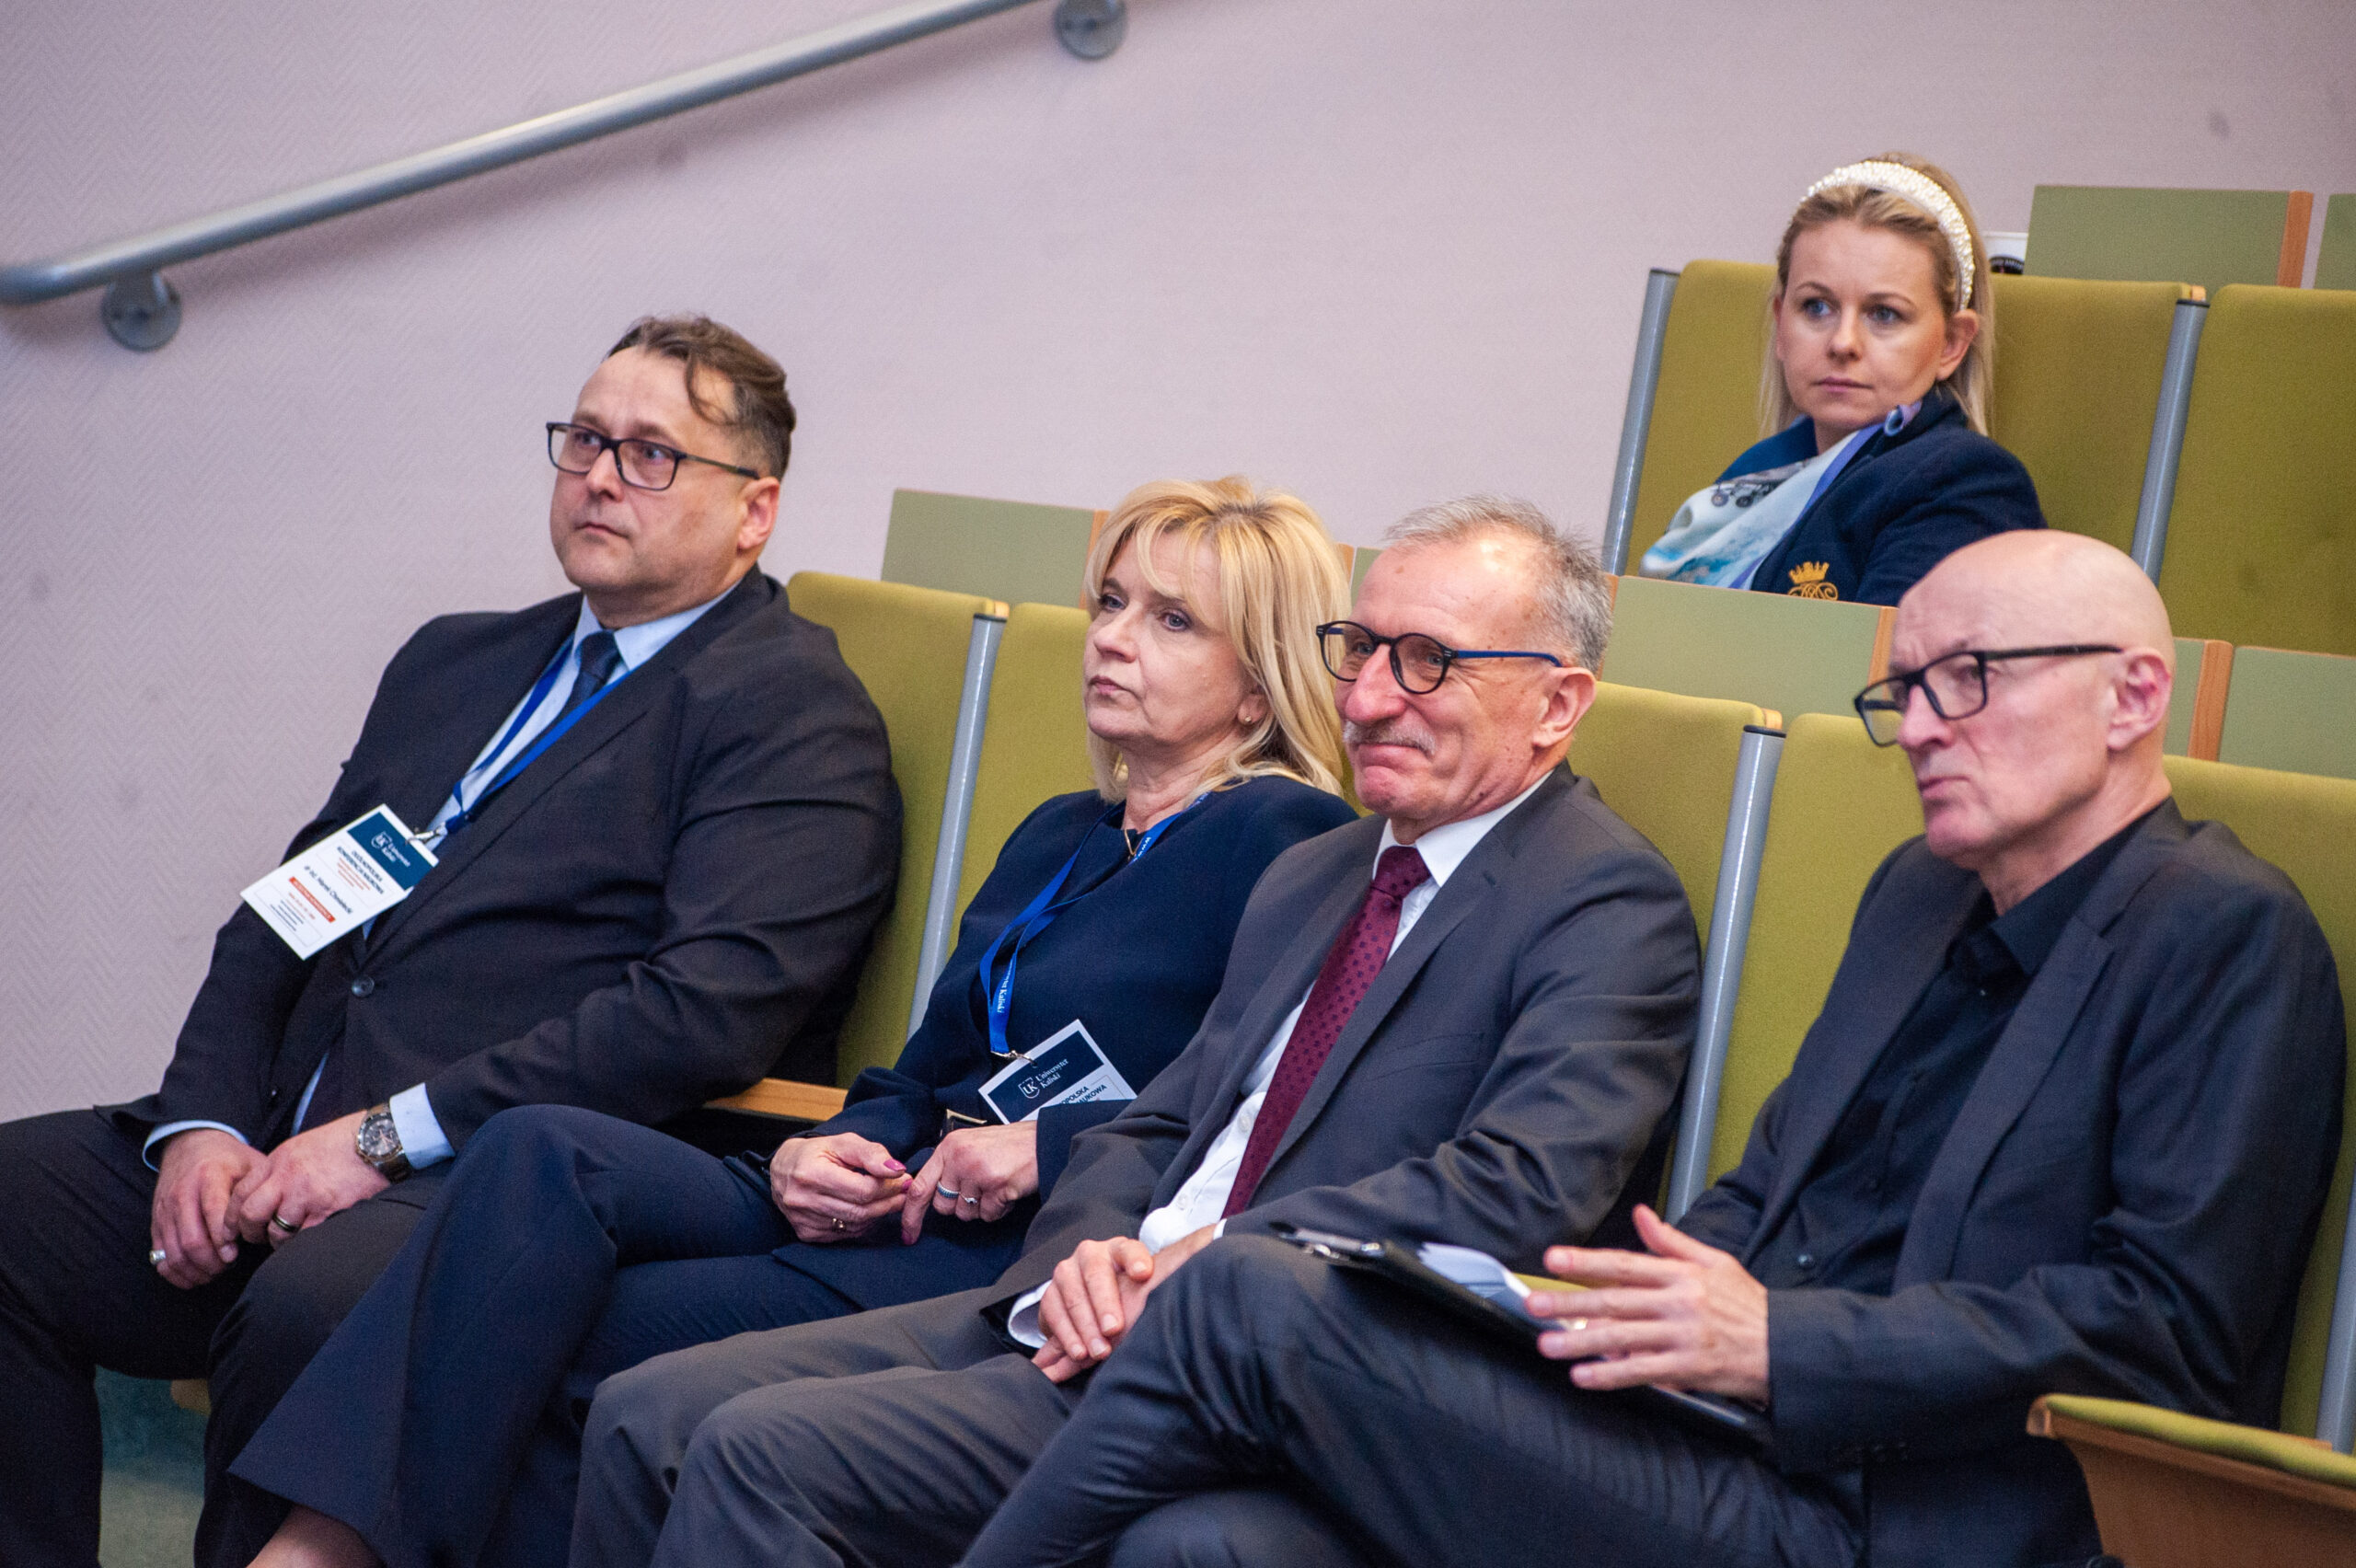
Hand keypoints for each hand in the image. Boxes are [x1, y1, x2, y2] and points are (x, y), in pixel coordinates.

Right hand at [149, 1129, 267, 1288]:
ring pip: (174, 1253)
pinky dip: (175, 1273)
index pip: (213, 1213)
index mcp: (209, 1176)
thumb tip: (271, 1221)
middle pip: (192, 1240)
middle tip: (228, 1266)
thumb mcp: (251, 1164)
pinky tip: (194, 1276)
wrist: (190, 1144)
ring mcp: (165, 1210)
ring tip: (215, 1272)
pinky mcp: (156, 1222)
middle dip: (212, 1262)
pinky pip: (159, 1256)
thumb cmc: (229, 1159)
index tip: (235, 1254)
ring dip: (195, 1270)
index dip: (223, 1240)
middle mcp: (182, 1194)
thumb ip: (259, 1190)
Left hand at [230, 1112, 387, 1245]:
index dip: (232, 1216)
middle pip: (250, 1215)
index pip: (240, 1193)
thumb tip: (266, 1194)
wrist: (378, 1140)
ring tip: (290, 1239)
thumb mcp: (302, 1146)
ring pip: (276, 1232)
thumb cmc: (344, 1142)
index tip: (235, 1228)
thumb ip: (281, 1169)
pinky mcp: (327, 1210)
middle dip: (250, 1233)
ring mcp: (306, 1196)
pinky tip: (311, 1237)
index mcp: (278, 1160)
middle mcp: (286, 1178)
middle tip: (258, 1238)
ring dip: (280, 1241)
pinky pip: (304, 1237)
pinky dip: (304, 1242)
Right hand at [766, 1132, 909, 1243]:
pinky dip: (862, 1224)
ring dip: (879, 1214)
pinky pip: (845, 1234)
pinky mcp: (806, 1234)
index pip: (862, 1189)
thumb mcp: (842, 1142)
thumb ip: (870, 1153)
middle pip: (861, 1210)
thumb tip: (896, 1169)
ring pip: (855, 1225)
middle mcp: (803, 1201)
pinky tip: (868, 1210)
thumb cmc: (815, 1153)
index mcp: (811, 1174)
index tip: (903, 1179)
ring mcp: (803, 1221)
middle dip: (888, 1202)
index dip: (889, 1186)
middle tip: (904, 1192)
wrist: (781, 1169)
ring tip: (890, 1199)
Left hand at [900, 1122, 1039, 1242]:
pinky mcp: (996, 1185)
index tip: (908, 1234)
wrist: (1044, 1140)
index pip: (919, 1187)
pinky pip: (988, 1215)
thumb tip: (930, 1195)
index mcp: (949, 1147)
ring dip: (982, 1207)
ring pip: (965, 1214)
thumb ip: (949, 1166)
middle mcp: (958, 1158)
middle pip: (943, 1207)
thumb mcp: (970, 1145)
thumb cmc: (1008, 1146)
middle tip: (980, 1188)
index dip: (911, 1214)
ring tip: (996, 1185)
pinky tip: (1008, 1190)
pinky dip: (999, 1209)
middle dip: (960, 1206)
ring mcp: (977, 1172)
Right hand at [1031, 1225, 1217, 1382]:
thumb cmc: (1134, 1298)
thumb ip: (1178, 1270)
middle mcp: (1090, 1254)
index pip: (1129, 1250)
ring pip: (1071, 1294)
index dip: (1136, 1260)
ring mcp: (1067, 1272)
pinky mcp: (1050, 1295)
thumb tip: (1214, 1244)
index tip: (1146, 1274)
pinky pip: (1052, 1313)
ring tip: (1097, 1351)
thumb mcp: (1154, 1286)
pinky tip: (1077, 1353)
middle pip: (1096, 1274)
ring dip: (1083, 1325)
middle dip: (1105, 1304)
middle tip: (1115, 1330)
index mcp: (1120, 1249)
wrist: (1098, 1305)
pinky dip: (1064, 1334)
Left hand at [1527, 1205, 1769, 1404]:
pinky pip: (1643, 1371)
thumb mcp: (1714, 1261)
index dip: (1586, 1262)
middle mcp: (1678, 1303)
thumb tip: (1640, 1214)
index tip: (1552, 1259)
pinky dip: (1611, 1374)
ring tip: (1547, 1344)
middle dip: (1570, 1302)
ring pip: (1622, 1338)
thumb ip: (1671, 1241)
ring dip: (1580, 1343)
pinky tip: (1584, 1376)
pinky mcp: (1688, 1368)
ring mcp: (1682, 1337)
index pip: (1624, 1264)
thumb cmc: (1748, 1303)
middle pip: (1614, 1301)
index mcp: (1680, 1274)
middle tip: (1533, 1303)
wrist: (1786, 1346)